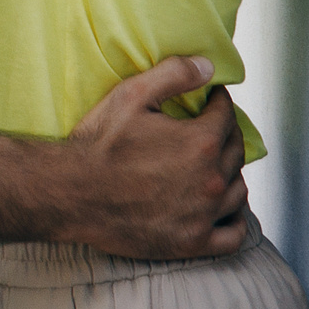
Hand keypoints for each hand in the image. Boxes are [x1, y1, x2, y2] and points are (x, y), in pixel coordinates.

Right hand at [61, 56, 249, 258]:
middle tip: (212, 129)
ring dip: (231, 175)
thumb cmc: (97, 145)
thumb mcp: (130, 96)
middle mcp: (211, 179)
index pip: (226, 116)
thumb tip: (208, 66)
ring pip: (238, 191)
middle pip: (237, 152)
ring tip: (216, 166)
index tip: (211, 100)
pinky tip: (223, 209)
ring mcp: (205, 214)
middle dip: (227, 135)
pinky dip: (234, 220)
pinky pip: (233, 235)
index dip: (219, 103)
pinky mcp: (192, 242)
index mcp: (202, 142)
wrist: (70, 193)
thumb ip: (173, 75)